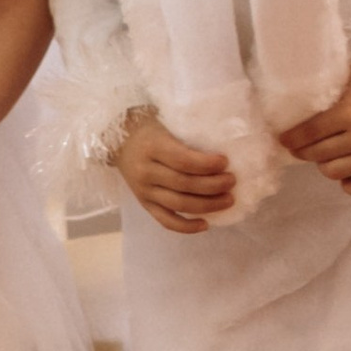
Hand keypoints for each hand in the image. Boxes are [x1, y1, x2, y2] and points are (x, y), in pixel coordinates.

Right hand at [116, 113, 237, 234]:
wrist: (119, 142)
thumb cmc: (150, 130)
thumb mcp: (166, 124)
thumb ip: (188, 137)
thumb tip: (222, 149)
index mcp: (153, 148)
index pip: (183, 161)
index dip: (207, 164)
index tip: (225, 162)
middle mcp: (146, 172)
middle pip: (184, 184)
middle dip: (213, 185)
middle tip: (232, 181)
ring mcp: (144, 191)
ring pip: (179, 204)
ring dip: (207, 205)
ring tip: (228, 200)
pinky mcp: (145, 204)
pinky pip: (166, 220)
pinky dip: (186, 226)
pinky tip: (206, 224)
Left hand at [280, 66, 350, 197]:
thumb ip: (329, 85)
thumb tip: (298, 90)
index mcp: (349, 113)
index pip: (309, 132)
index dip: (291, 138)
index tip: (282, 140)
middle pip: (317, 154)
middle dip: (302, 151)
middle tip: (299, 147)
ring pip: (333, 173)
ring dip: (323, 165)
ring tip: (324, 156)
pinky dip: (347, 184)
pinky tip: (345, 172)